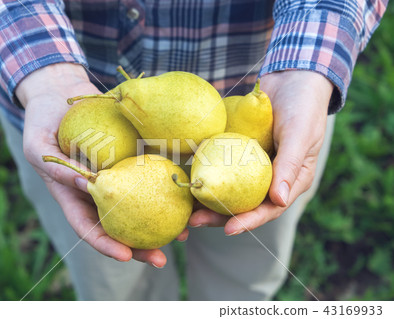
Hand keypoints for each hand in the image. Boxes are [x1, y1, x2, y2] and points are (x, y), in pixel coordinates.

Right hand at [16, 63, 184, 267]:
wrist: (62, 95)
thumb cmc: (42, 120)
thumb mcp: (37, 142)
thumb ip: (54, 165)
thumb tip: (81, 183)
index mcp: (73, 195)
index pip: (88, 227)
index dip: (105, 244)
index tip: (125, 256)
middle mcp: (97, 191)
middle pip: (119, 225)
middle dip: (140, 246)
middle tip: (161, 258)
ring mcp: (116, 176)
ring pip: (140, 204)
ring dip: (161, 221)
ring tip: (184, 230)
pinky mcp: (131, 158)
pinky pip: (149, 173)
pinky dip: (166, 185)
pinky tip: (185, 192)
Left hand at [189, 70, 333, 234]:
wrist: (291, 79)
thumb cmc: (303, 107)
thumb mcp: (300, 135)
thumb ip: (290, 167)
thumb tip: (279, 202)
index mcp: (289, 182)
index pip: (269, 209)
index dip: (249, 222)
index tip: (228, 230)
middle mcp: (268, 178)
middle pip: (242, 204)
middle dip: (218, 215)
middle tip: (194, 221)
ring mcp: (250, 165)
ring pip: (228, 188)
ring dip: (207, 198)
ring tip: (185, 207)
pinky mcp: (236, 152)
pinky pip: (219, 165)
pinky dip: (205, 172)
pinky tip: (185, 176)